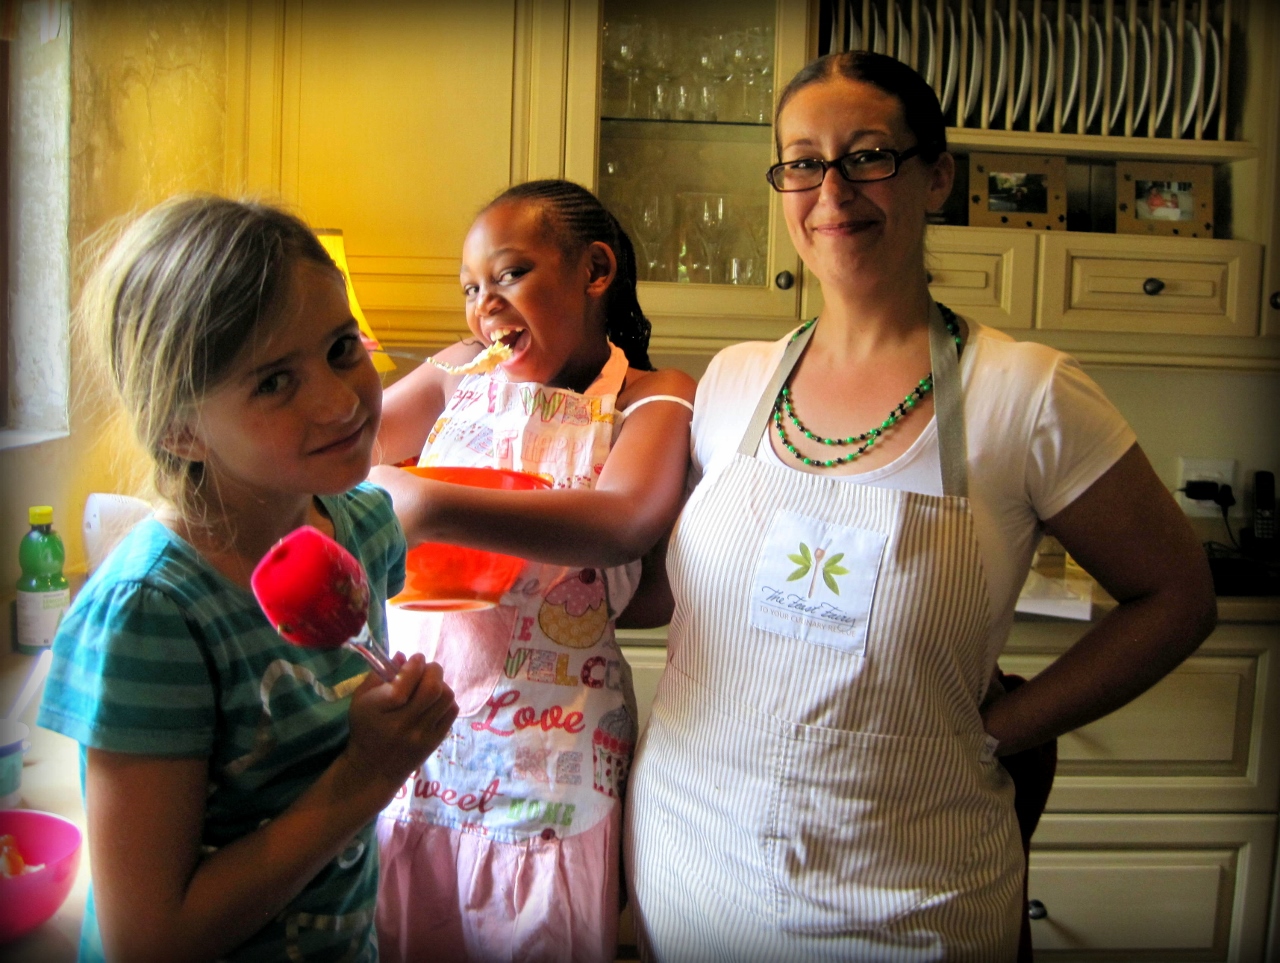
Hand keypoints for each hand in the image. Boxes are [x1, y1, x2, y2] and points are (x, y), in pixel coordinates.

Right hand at [345, 653, 457, 791]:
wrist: (374, 769)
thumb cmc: (366, 727)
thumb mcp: (361, 699)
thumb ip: (379, 675)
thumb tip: (403, 655)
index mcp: (379, 711)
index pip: (403, 685)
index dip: (414, 666)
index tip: (415, 659)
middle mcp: (402, 725)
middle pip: (431, 689)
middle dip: (433, 670)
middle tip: (426, 669)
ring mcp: (421, 735)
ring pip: (446, 698)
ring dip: (441, 684)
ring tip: (430, 685)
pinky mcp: (435, 742)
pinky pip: (452, 712)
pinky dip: (446, 700)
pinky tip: (434, 702)